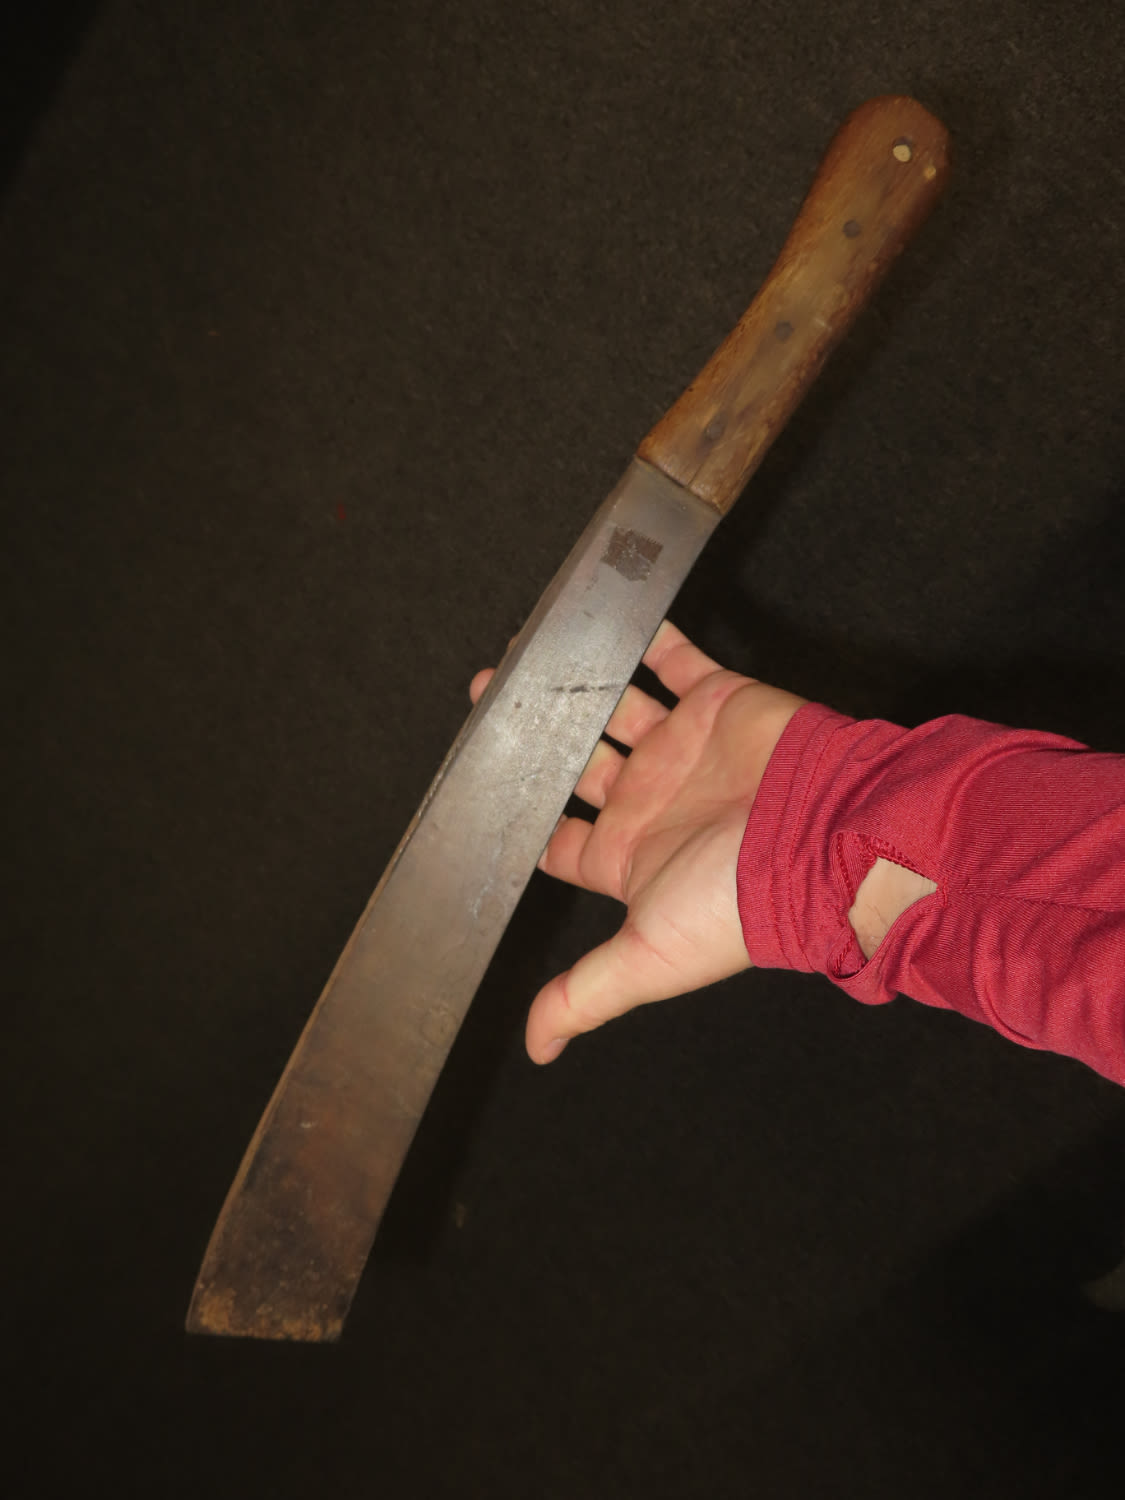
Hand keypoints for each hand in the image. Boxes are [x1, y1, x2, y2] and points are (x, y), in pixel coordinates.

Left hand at [470, 621, 806, 1062]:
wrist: (824, 837)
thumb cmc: (740, 904)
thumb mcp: (647, 958)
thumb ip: (584, 994)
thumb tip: (538, 1046)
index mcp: (628, 855)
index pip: (558, 839)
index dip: (521, 818)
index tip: (478, 789)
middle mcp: (651, 798)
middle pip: (576, 761)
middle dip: (532, 737)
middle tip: (487, 701)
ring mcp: (683, 747)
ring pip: (615, 705)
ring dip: (574, 682)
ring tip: (523, 658)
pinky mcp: (717, 700)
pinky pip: (675, 657)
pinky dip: (644, 634)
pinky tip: (605, 616)